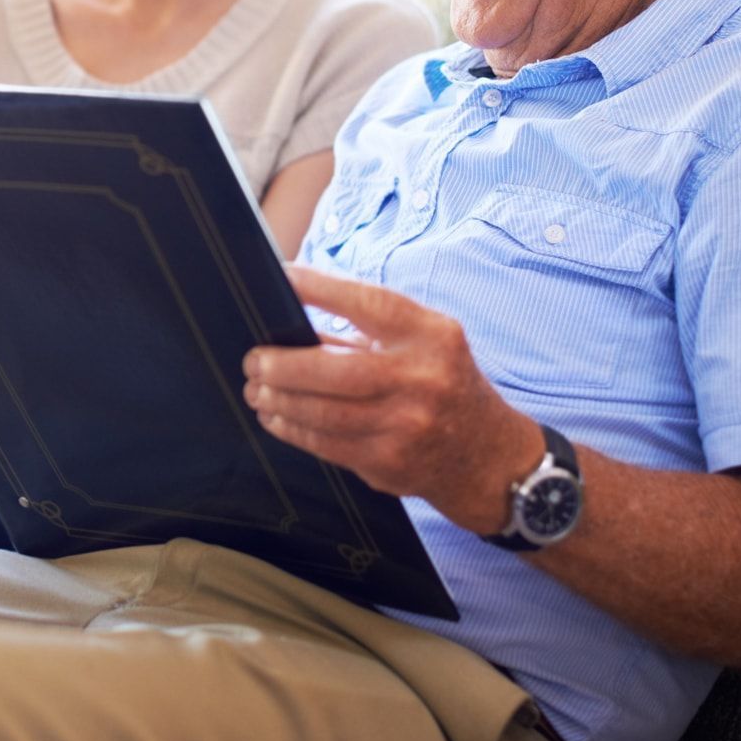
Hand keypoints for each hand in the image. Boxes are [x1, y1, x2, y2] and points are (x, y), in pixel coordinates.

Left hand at [242, 264, 541, 533]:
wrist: (485, 456)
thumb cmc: (443, 383)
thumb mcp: (425, 343)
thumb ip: (368, 329)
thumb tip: (295, 313)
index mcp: (432, 336)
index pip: (369, 303)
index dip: (321, 288)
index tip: (282, 277)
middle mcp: (423, 380)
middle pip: (337, 370)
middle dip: (284, 365)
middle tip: (254, 360)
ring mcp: (407, 426)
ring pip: (325, 413)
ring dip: (280, 401)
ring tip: (256, 389)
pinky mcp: (390, 463)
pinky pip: (328, 445)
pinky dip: (294, 430)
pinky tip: (276, 417)